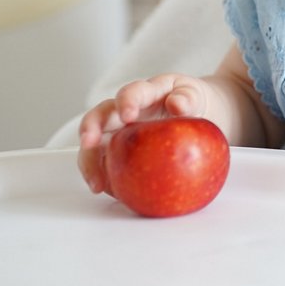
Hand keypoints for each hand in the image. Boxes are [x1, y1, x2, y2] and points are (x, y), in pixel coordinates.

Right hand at [77, 74, 209, 194]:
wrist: (195, 113)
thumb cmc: (191, 101)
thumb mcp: (194, 95)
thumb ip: (188, 97)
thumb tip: (177, 104)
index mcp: (145, 93)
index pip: (132, 93)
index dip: (126, 102)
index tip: (128, 115)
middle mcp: (124, 111)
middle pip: (99, 117)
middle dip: (90, 129)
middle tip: (89, 143)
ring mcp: (118, 132)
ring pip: (95, 145)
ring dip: (90, 163)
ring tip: (97, 183)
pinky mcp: (117, 152)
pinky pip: (105, 165)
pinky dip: (104, 179)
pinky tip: (109, 192)